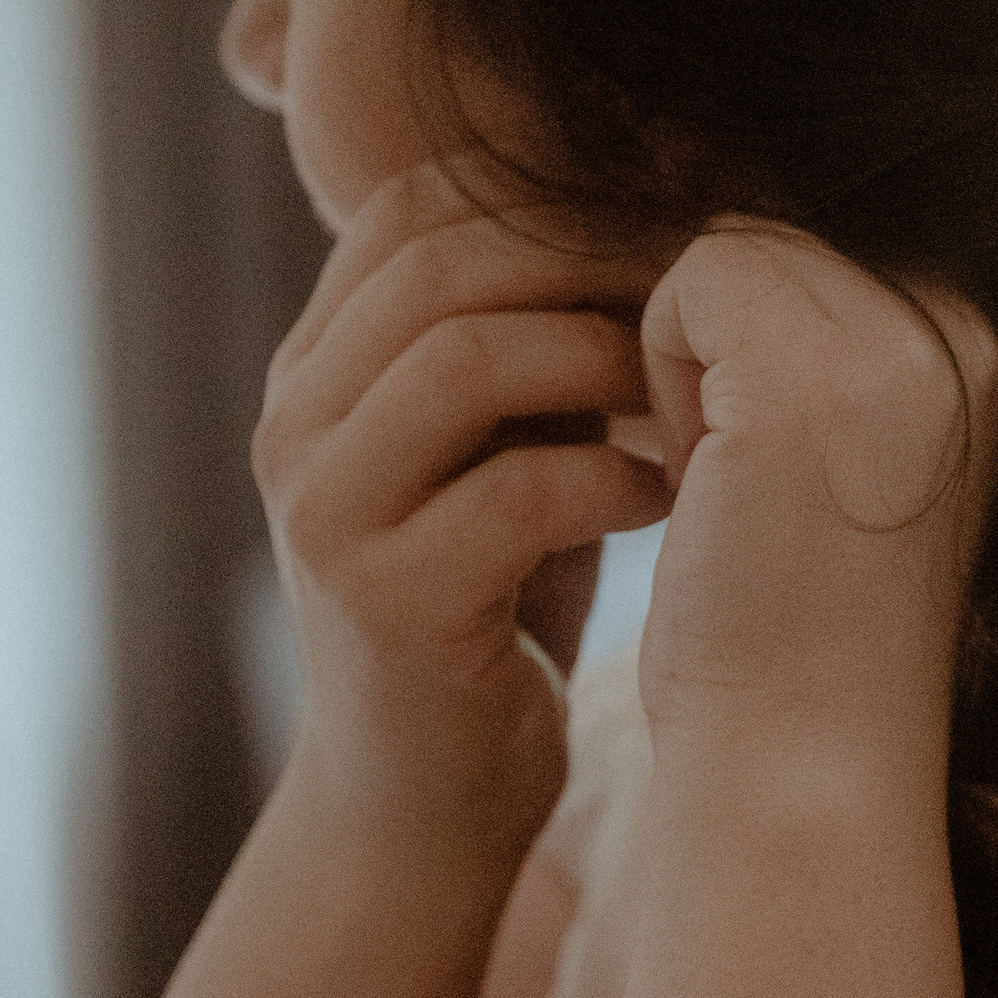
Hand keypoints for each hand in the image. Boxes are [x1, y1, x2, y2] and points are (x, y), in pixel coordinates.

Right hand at [254, 165, 671, 850]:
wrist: (422, 804)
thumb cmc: (491, 610)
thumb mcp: (498, 451)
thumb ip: (530, 345)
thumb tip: (658, 205)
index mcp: (314, 372)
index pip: (412, 208)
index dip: (550, 194)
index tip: (671, 221)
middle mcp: (294, 427)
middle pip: (443, 264)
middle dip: (593, 263)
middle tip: (703, 299)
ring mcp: (326, 514)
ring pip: (466, 358)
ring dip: (608, 361)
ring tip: (690, 397)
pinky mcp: (385, 605)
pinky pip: (514, 492)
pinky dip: (615, 479)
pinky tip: (669, 498)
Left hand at [634, 224, 997, 768]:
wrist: (800, 767)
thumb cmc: (792, 639)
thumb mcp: (827, 461)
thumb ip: (811, 347)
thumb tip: (708, 216)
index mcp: (981, 358)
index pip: (824, 251)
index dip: (750, 346)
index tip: (756, 470)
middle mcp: (966, 333)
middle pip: (776, 237)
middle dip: (720, 344)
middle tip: (735, 485)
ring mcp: (895, 345)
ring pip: (730, 248)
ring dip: (689, 361)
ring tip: (726, 487)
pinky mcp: (810, 373)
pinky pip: (688, 279)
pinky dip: (660, 374)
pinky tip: (702, 484)